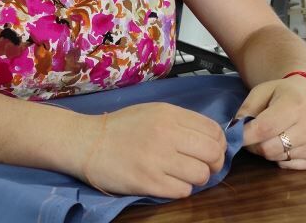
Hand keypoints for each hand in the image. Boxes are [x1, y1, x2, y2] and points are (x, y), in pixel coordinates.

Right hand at [77, 103, 226, 198]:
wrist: (87, 143)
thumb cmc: (121, 128)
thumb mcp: (153, 113)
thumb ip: (181, 122)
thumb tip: (210, 140)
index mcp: (169, 114)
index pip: (214, 130)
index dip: (218, 144)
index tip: (209, 152)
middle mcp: (166, 134)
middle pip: (213, 153)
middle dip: (213, 164)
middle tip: (202, 168)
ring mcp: (157, 159)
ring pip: (201, 175)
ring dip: (197, 179)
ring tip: (183, 176)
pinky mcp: (148, 181)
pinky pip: (182, 191)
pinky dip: (180, 190)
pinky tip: (168, 183)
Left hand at [236, 76, 305, 169]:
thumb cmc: (282, 93)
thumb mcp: (261, 92)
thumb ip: (246, 109)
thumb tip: (234, 130)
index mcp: (295, 105)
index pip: (265, 128)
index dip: (246, 136)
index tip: (235, 136)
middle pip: (269, 149)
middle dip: (254, 145)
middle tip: (253, 136)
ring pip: (277, 158)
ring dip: (267, 150)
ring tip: (272, 135)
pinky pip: (289, 166)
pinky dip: (281, 158)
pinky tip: (286, 143)